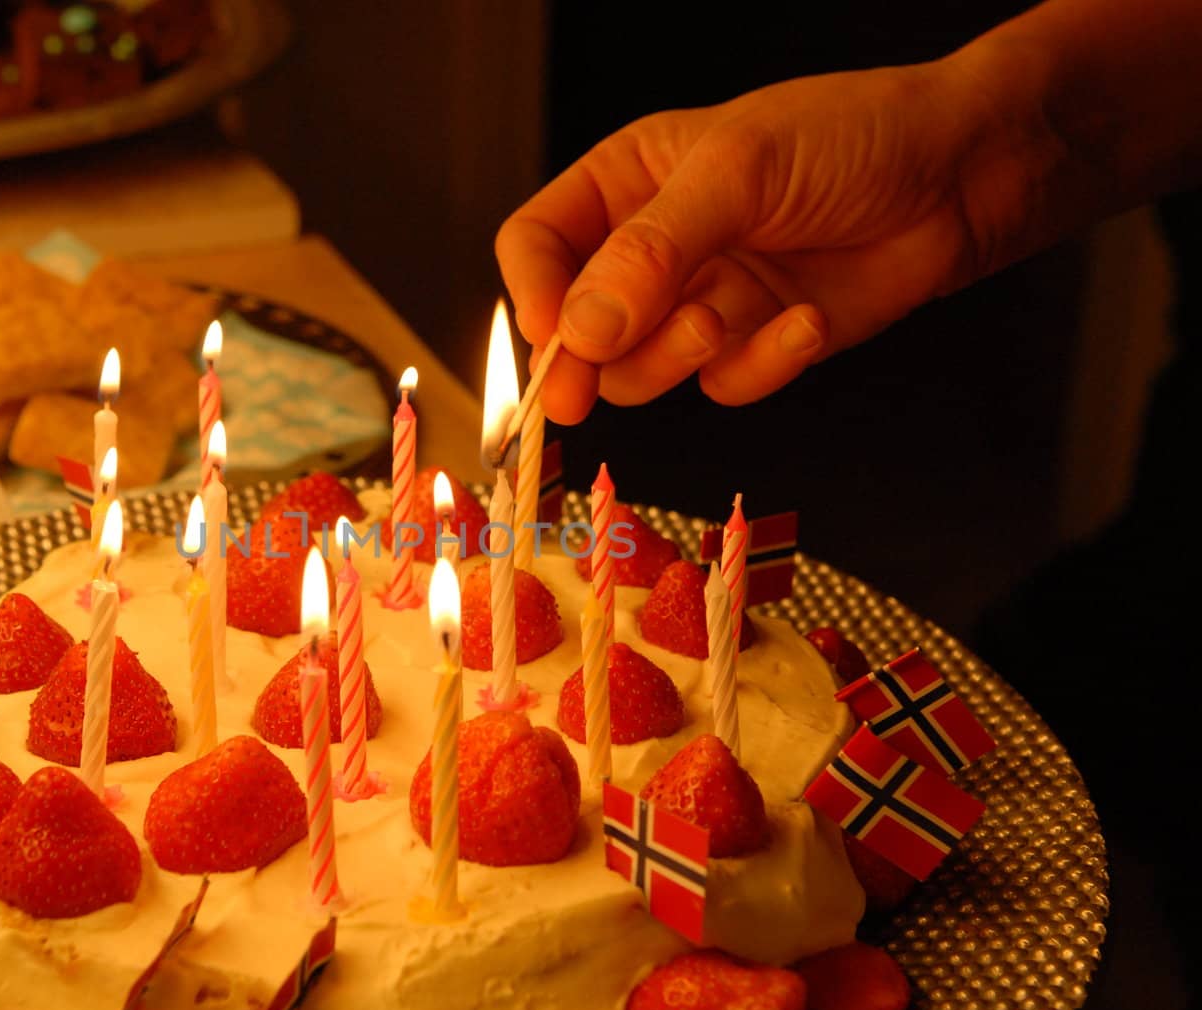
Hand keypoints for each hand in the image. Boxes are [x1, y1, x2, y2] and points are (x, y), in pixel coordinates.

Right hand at [497, 58, 1043, 421]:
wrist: (964, 172)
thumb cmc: (853, 137)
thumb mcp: (738, 174)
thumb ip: (650, 254)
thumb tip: (577, 335)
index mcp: (626, 182)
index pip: (537, 244)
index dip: (533, 292)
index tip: (552, 336)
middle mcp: (652, 247)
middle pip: (575, 325)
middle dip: (591, 354)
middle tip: (592, 384)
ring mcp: (701, 299)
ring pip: (640, 370)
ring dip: (675, 357)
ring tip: (724, 319)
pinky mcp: (755, 344)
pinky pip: (722, 385)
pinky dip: (760, 364)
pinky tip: (807, 321)